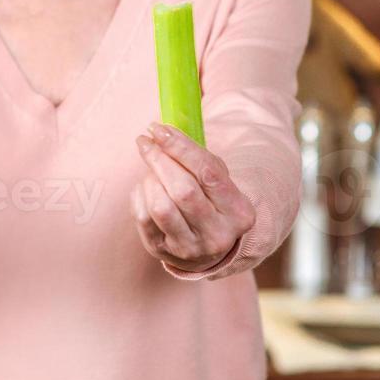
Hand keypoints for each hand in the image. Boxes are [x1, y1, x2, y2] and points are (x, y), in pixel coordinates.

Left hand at [131, 122, 255, 272]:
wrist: (211, 244)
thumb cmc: (211, 198)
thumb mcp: (218, 178)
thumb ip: (199, 156)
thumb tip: (164, 125)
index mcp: (240, 211)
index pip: (208, 172)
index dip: (180, 146)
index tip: (158, 127)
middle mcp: (220, 235)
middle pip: (182, 189)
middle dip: (159, 158)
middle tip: (145, 140)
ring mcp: (193, 249)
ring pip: (161, 205)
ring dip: (150, 179)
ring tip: (151, 167)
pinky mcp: (167, 255)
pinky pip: (144, 219)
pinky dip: (140, 196)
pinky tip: (145, 187)